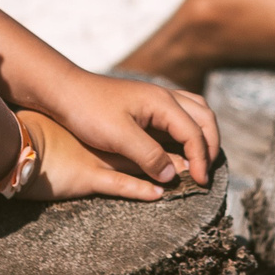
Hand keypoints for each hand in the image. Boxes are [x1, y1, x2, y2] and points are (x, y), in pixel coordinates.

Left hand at [24, 67, 220, 187]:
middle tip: (205, 173)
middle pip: (204, 118)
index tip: (199, 183)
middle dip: (211, 146)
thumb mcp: (119, 137)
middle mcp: (165, 96)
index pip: (194, 133)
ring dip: (203, 135)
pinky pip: (181, 113)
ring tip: (201, 160)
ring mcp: (157, 98)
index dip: (201, 160)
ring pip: (196, 112)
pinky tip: (180, 147)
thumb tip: (174, 175)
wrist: (64, 91)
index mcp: (162, 102)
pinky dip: (190, 130)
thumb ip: (149, 155)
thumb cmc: (88, 111)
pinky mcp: (147, 104)